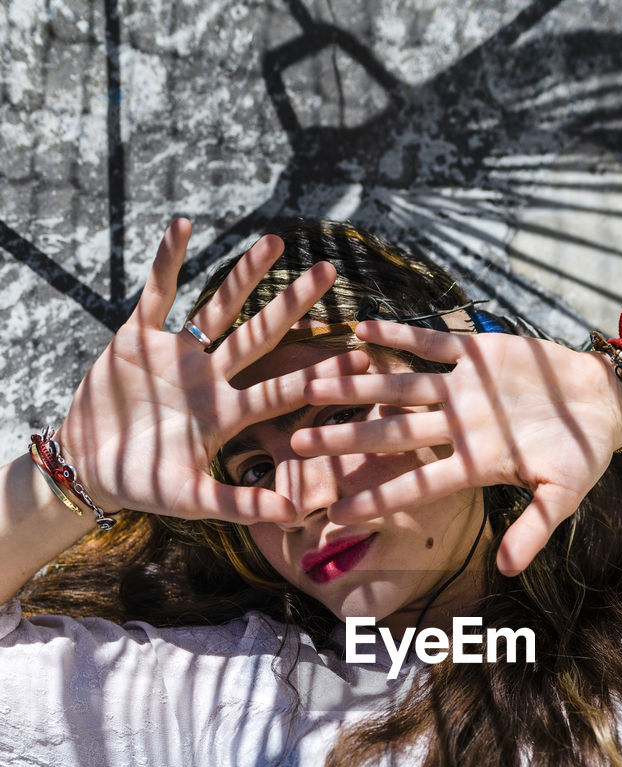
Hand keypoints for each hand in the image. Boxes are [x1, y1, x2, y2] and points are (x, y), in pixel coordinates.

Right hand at [57, 219, 368, 523]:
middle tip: (329, 270)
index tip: (360, 357)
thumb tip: (293, 515)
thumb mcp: (193, 499)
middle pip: (260, 334)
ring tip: (275, 239)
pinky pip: (157, 292)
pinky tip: (184, 225)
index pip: (282, 390)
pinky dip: (168, 260)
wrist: (89, 468)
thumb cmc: (144, 487)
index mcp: (228, 414)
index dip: (319, 375)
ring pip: (217, 306)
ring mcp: (176, 355)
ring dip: (243, 274)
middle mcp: (210, 378)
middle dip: (292, 303)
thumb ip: (241, 504)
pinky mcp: (137, 338)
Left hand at [294, 322, 621, 573]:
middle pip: (392, 434)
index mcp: (474, 463)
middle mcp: (458, 427)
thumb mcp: (564, 495)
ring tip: (312, 383)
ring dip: (357, 385)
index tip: (335, 512)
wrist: (601, 403)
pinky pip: (429, 342)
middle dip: (345, 438)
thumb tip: (509, 571)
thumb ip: (534, 529)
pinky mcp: (475, 354)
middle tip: (296, 443)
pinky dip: (399, 335)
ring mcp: (462, 390)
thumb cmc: (584, 454)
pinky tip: (360, 329)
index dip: (377, 497)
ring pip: (399, 387)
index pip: (416, 484)